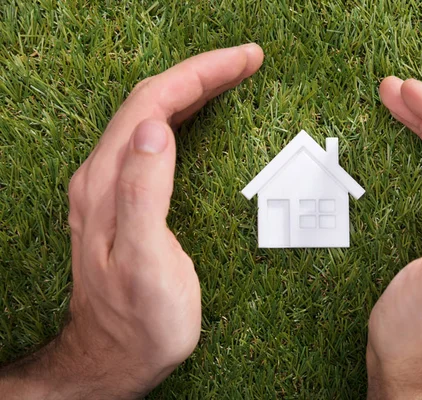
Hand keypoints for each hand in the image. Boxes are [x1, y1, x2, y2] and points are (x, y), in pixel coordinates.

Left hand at [0, 44, 263, 398]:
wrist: (116, 357)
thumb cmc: (139, 320)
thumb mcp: (144, 263)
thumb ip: (143, 194)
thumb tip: (154, 128)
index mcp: (108, 183)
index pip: (152, 104)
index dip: (199, 74)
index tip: (244, 60)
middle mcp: (103, 176)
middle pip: (151, 102)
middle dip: (201, 72)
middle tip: (247, 61)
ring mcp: (112, 186)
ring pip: (151, 117)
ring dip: (192, 89)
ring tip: (231, 76)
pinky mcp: (125, 199)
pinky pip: (153, 140)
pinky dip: (183, 116)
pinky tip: (199, 115)